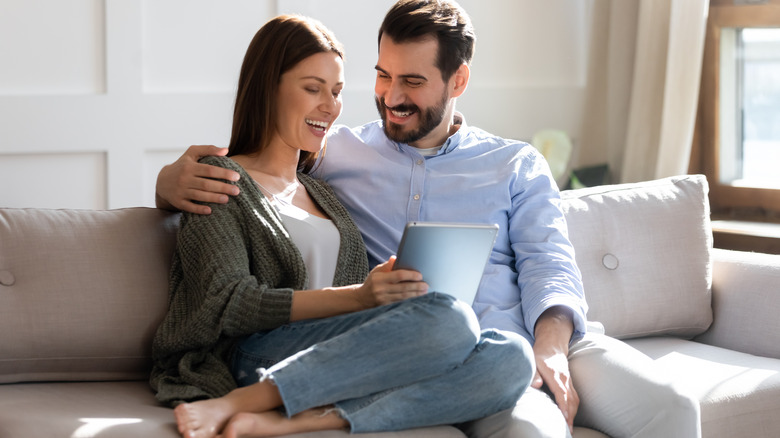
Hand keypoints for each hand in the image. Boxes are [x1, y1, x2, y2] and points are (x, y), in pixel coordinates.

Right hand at [155, 145, 240, 213]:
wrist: (162, 181)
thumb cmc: (182, 165)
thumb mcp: (192, 153)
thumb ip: (208, 149)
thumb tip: (226, 150)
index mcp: (190, 166)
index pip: (210, 170)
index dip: (224, 173)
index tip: (237, 176)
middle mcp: (184, 179)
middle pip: (206, 184)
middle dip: (223, 187)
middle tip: (237, 191)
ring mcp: (180, 191)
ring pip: (199, 196)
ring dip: (214, 198)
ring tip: (227, 199)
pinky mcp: (178, 202)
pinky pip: (189, 207)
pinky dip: (199, 209)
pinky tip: (210, 211)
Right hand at [355, 256, 427, 307]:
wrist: (361, 298)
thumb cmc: (372, 282)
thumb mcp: (377, 271)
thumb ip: (388, 265)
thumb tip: (396, 258)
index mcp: (379, 278)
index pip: (398, 276)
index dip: (410, 275)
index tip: (420, 275)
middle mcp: (380, 289)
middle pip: (403, 288)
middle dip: (416, 286)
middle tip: (426, 285)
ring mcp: (383, 299)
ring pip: (403, 297)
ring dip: (416, 294)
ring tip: (425, 291)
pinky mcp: (385, 307)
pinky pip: (400, 303)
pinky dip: (410, 301)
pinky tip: (417, 298)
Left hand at [531, 307, 578, 431]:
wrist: (552, 344)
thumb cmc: (540, 355)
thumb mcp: (533, 361)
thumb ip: (534, 374)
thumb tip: (536, 386)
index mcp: (555, 374)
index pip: (561, 392)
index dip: (563, 406)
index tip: (565, 418)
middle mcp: (564, 379)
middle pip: (571, 400)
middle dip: (571, 416)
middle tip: (569, 430)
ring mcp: (569, 381)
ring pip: (575, 400)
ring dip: (573, 414)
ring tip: (570, 428)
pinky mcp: (570, 383)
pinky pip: (575, 398)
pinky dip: (574, 409)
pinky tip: (570, 418)